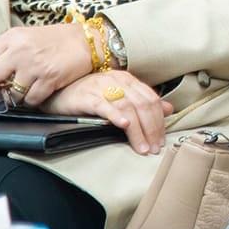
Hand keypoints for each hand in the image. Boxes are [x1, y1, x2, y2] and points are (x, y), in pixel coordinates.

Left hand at [0, 24, 93, 107]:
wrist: (87, 40)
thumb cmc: (54, 39)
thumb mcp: (22, 38)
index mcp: (12, 38)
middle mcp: (20, 50)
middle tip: (0, 92)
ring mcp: (35, 65)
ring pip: (10, 93)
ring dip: (14, 97)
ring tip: (22, 91)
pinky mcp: (50, 78)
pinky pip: (30, 99)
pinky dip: (32, 100)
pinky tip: (37, 91)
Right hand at [44, 70, 171, 154]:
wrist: (60, 91)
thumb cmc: (90, 95)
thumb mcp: (119, 95)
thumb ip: (142, 101)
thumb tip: (168, 108)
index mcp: (128, 80)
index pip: (151, 99)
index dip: (159, 121)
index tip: (161, 140)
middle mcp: (118, 81)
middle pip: (142, 105)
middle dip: (151, 128)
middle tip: (154, 148)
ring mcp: (102, 87)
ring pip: (127, 108)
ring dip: (137, 130)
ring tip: (142, 147)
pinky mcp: (87, 96)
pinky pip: (104, 105)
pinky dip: (116, 115)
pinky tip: (124, 125)